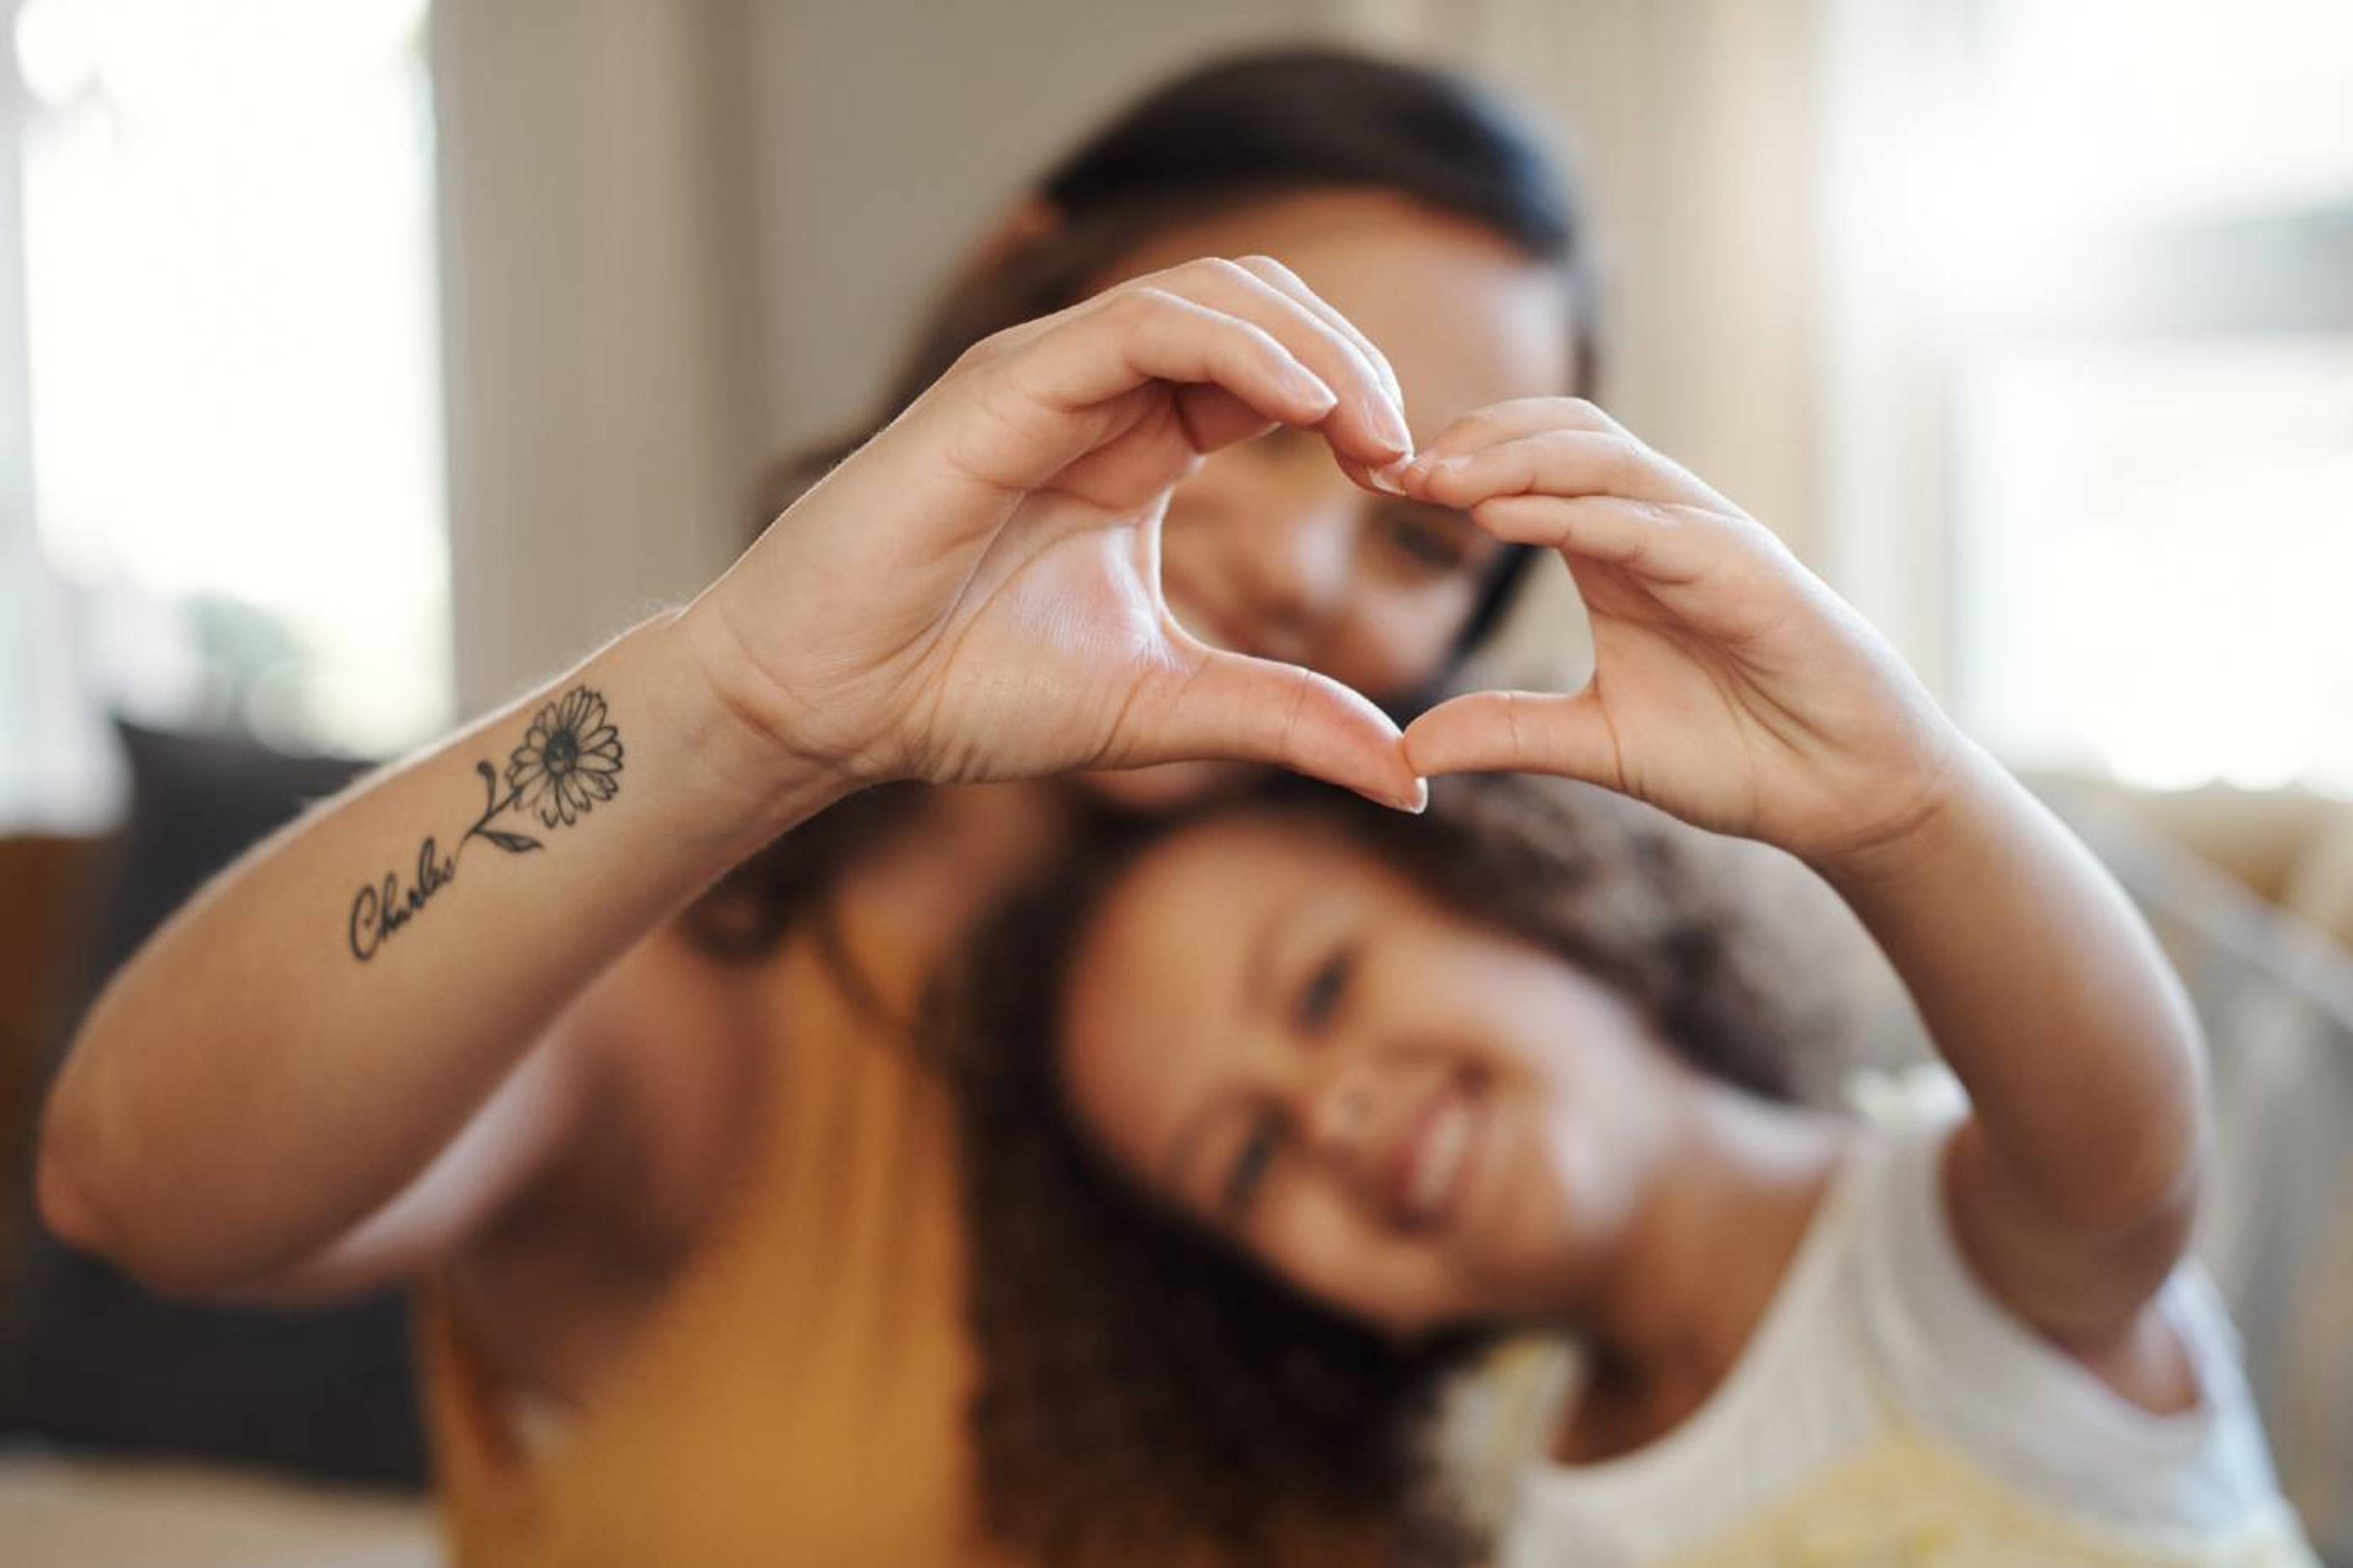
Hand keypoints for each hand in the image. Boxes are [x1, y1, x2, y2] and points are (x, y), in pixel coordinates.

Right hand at [681, 256, 1426, 809]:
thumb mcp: (1163, 706)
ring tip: (1376, 431)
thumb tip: (1410, 777)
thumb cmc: (960, 692)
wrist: (827, 709)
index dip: (1356, 408)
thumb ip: (1283, 720)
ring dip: (1314, 348)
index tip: (1413, 488)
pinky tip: (1307, 408)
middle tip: (1411, 457)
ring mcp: (1047, 376)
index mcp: (1134, 446)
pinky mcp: (1003, 384)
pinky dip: (1236, 349)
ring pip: (1212, 295)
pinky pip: (1143, 326)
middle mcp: (1096, 392)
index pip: (1273, 373)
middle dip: (1354, 364)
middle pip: (1260, 311)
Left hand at [1397, 399, 1962, 867]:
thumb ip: (1507, 732)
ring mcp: (1706, 539)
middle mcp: (1658, 527)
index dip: (1455, 463)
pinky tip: (1503, 515)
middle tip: (1388, 466)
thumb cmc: (1736, 754)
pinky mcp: (1744, 571)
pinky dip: (1572, 512)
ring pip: (1602, 460)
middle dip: (1472, 439)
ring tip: (1431, 478)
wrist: (1842, 793)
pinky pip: (1647, 524)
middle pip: (1560, 434)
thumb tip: (1408, 750)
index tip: (1375, 482)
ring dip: (1510, 460)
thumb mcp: (1595, 745)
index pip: (1530, 466)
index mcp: (1616, 552)